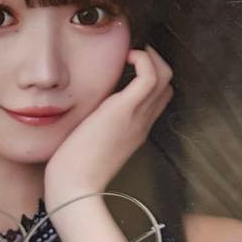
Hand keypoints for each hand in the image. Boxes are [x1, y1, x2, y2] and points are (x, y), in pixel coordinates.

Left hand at [44, 46, 172, 208]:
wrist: (75, 187)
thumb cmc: (74, 168)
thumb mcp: (90, 140)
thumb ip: (96, 123)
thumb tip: (87, 106)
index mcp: (135, 129)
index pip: (159, 97)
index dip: (149, 76)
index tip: (126, 66)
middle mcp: (142, 121)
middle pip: (167, 84)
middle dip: (153, 61)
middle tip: (129, 56)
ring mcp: (137, 116)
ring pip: (165, 76)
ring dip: (150, 56)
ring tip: (129, 54)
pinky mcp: (124, 110)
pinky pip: (149, 75)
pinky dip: (143, 58)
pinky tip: (124, 58)